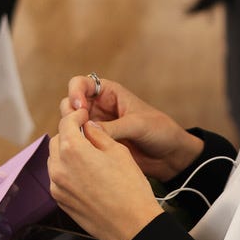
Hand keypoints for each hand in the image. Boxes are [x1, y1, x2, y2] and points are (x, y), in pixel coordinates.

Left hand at [48, 109, 162, 239]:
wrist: (131, 225)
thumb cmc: (129, 188)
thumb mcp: (118, 151)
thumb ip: (98, 135)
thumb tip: (88, 127)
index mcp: (73, 151)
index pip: (66, 122)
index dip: (77, 115)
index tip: (84, 115)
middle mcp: (59, 168)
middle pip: (57, 140)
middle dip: (70, 133)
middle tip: (88, 134)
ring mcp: (57, 187)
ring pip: (55, 159)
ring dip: (67, 152)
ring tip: (89, 154)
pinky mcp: (60, 201)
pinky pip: (58, 177)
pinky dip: (67, 169)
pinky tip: (87, 173)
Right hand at [61, 75, 203, 179]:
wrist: (170, 155)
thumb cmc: (160, 131)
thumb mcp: (138, 125)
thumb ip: (114, 127)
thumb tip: (86, 130)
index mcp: (109, 93)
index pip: (80, 84)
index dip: (75, 93)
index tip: (80, 108)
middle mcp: (98, 107)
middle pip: (69, 104)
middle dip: (69, 114)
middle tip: (78, 128)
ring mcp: (96, 127)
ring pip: (71, 126)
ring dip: (70, 132)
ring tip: (81, 143)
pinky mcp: (96, 144)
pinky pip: (78, 143)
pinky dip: (75, 147)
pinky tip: (82, 155)